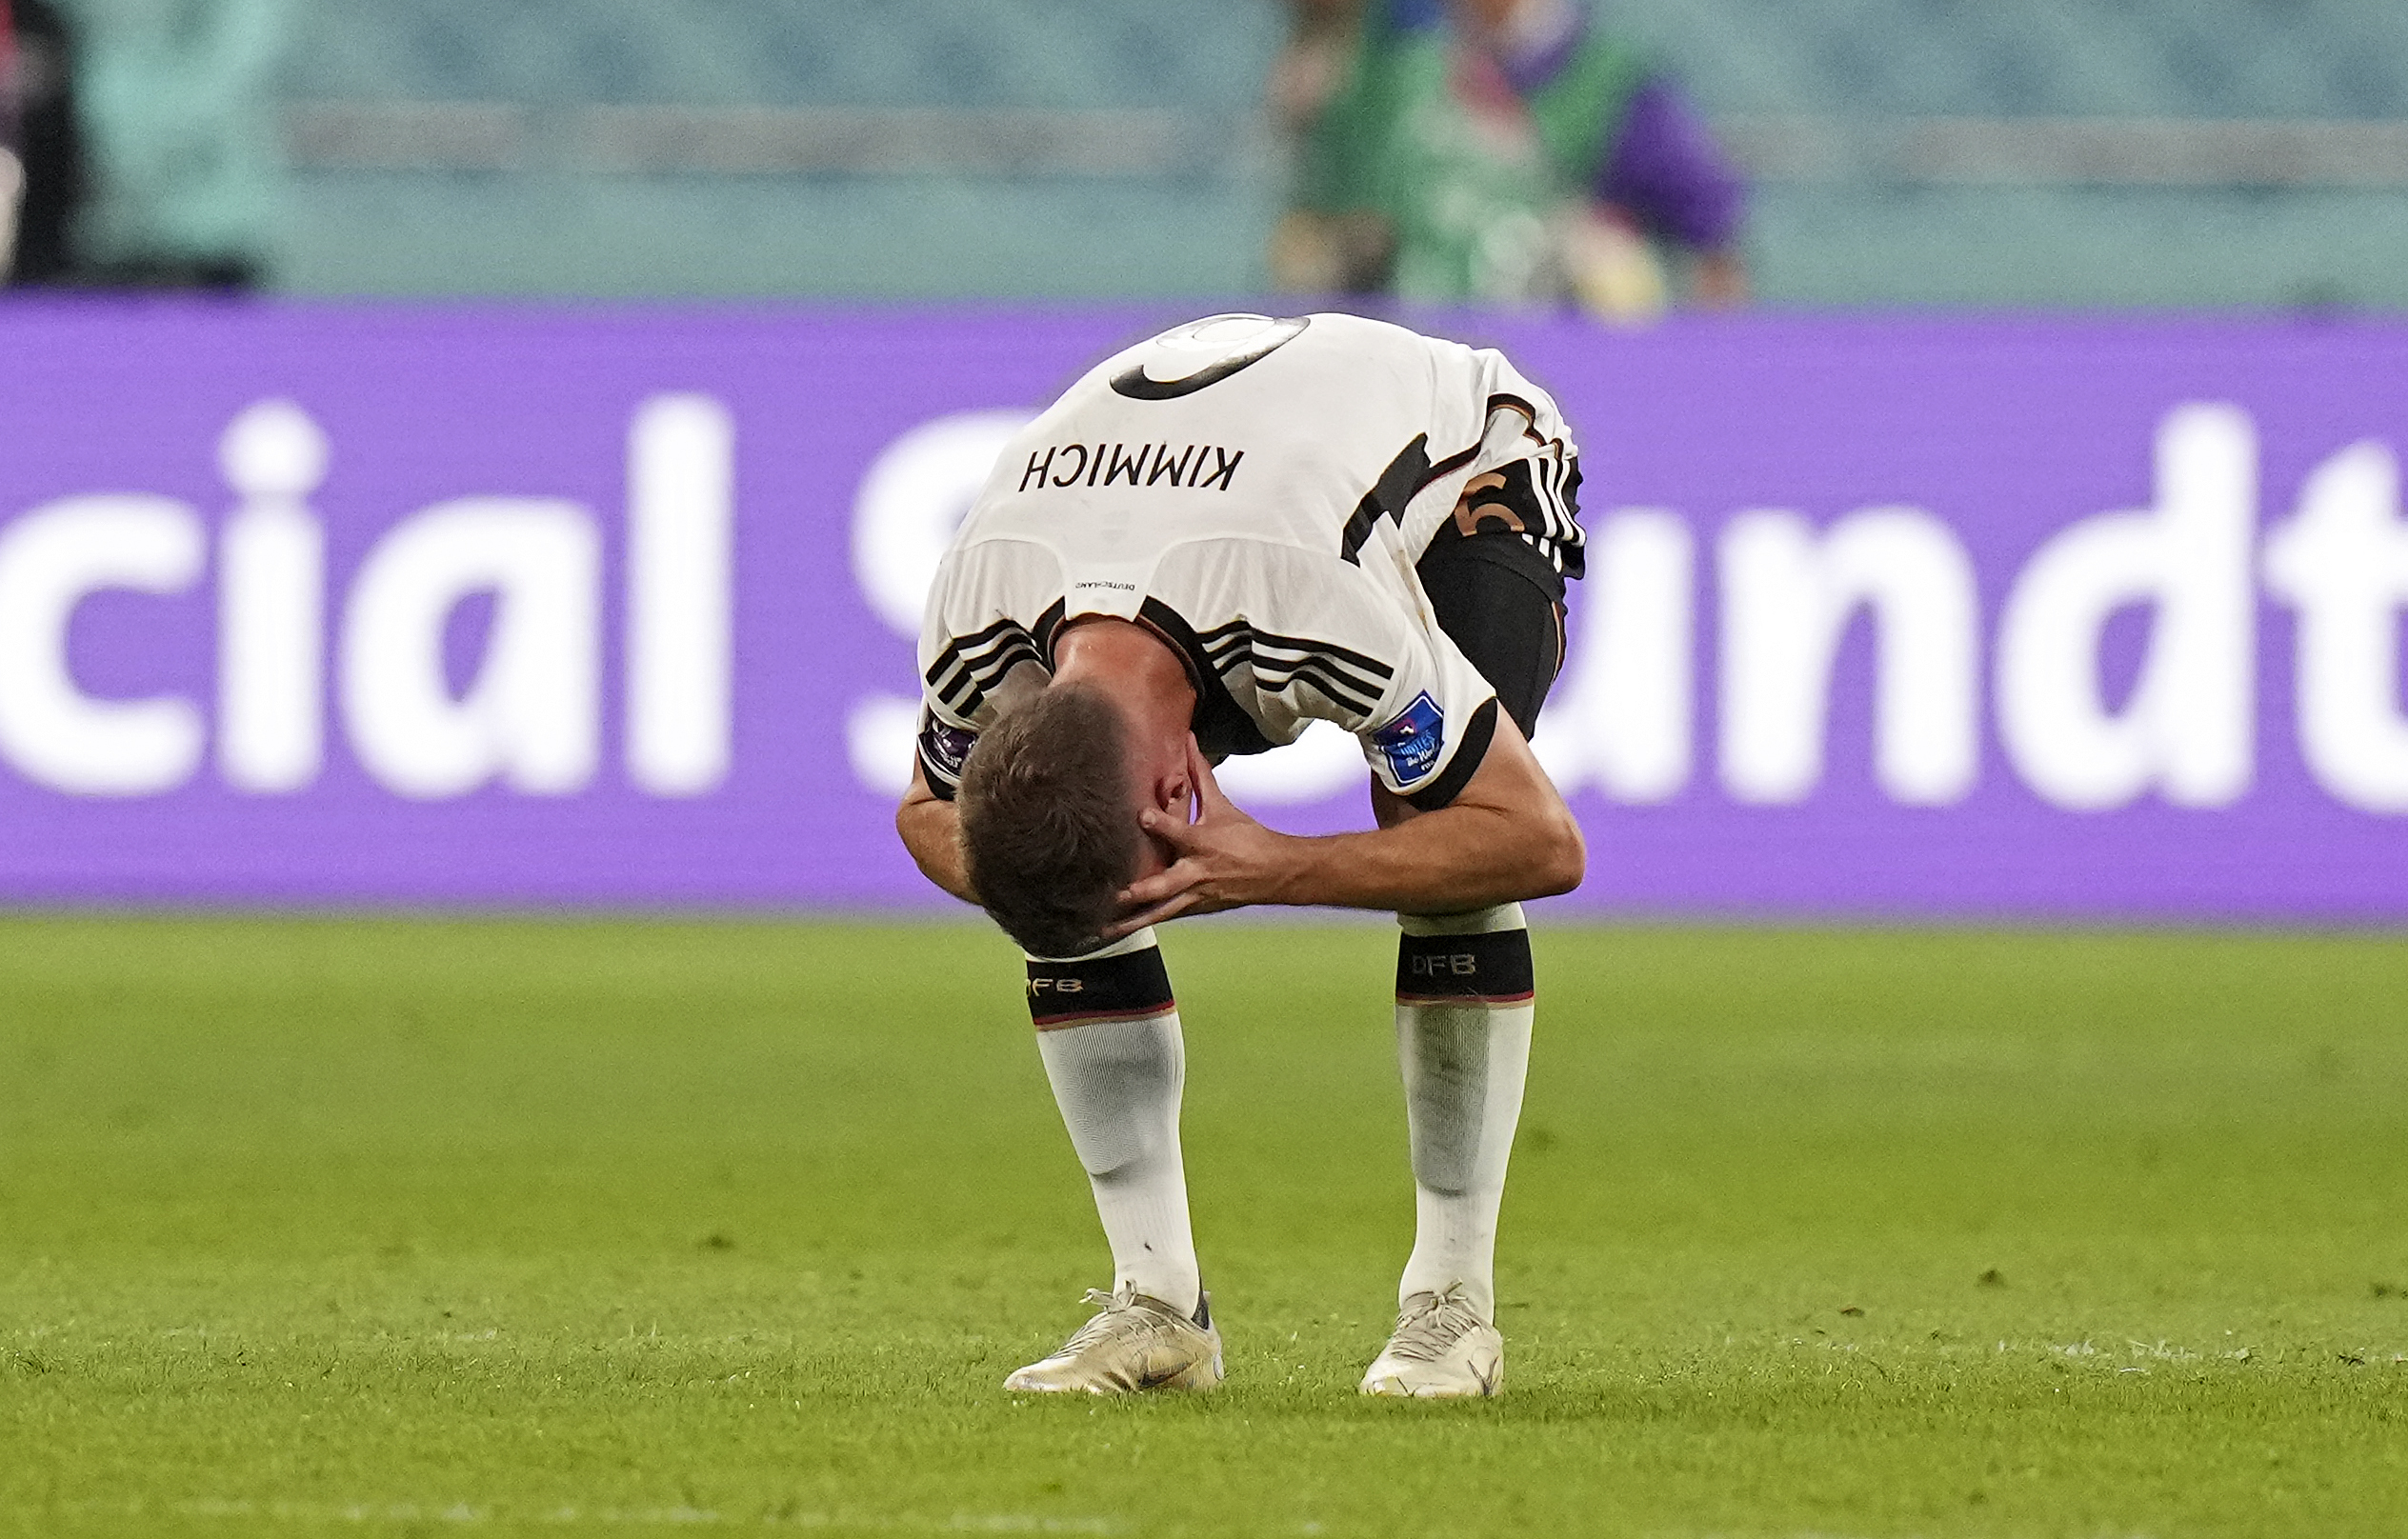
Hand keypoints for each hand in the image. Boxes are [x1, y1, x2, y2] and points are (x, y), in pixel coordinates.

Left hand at [1102, 737, 1298, 937]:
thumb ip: (1201, 775)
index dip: (1160, 823)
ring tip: (1105, 930)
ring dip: (1133, 921)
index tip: (1141, 815)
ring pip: (1161, 912)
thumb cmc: (1247, 837)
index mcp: (1203, 843)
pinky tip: (1121, 931)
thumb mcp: (1223, 805)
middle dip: (1141, 891)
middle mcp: (1197, 872)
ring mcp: (1196, 895)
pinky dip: (1144, 924)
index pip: (1179, 831)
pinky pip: (1167, 917)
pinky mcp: (1196, 909)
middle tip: (1117, 895)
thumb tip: (1189, 740)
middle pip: (1166, 885)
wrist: (1275, 872)